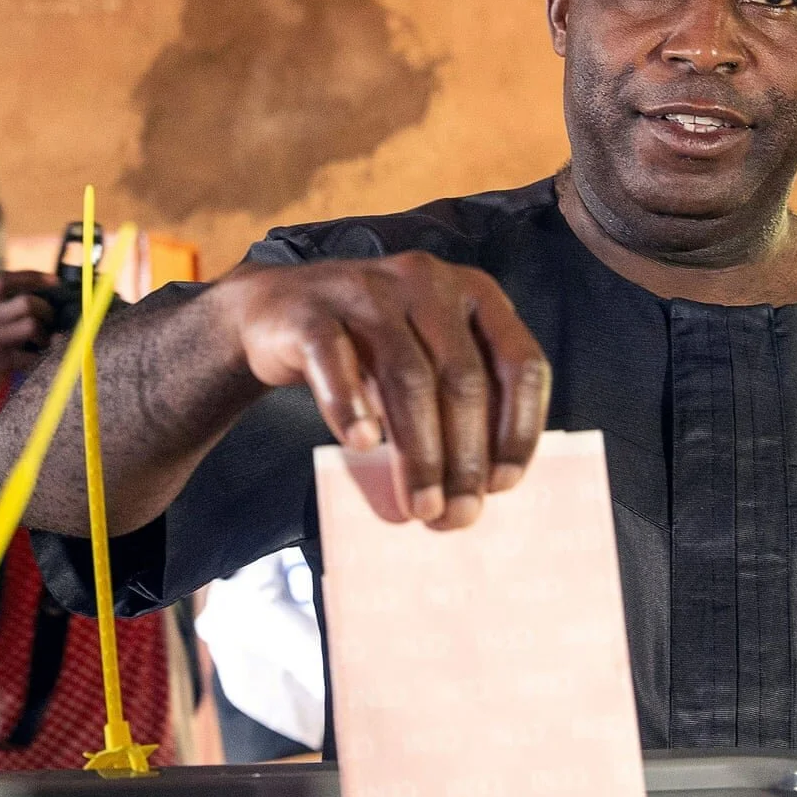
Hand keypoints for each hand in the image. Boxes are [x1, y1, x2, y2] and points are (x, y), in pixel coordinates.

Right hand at [0, 270, 55, 405]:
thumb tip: (53, 297)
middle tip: (50, 322)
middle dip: (47, 311)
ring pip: (31, 325)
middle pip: (26, 302)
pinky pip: (29, 354)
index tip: (55, 281)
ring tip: (42, 343)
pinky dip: (38, 357)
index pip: (4, 280)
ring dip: (45, 336)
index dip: (31, 277)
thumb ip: (14, 308)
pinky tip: (32, 359)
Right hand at [213, 252, 550, 528]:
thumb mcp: (426, 359)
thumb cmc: (367, 348)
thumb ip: (458, 402)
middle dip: (465, 457)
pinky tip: (360, 445)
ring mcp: (368, 290)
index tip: (503, 485)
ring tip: (419, 505)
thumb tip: (483, 487)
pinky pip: (335, 361)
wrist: (275, 312)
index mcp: (476, 293)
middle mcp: (429, 282)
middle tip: (458, 515)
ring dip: (418, 452)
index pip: (521, 363)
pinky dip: (350, 406)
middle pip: (462, 378)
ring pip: (407, 376)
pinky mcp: (313, 310)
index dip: (519, 429)